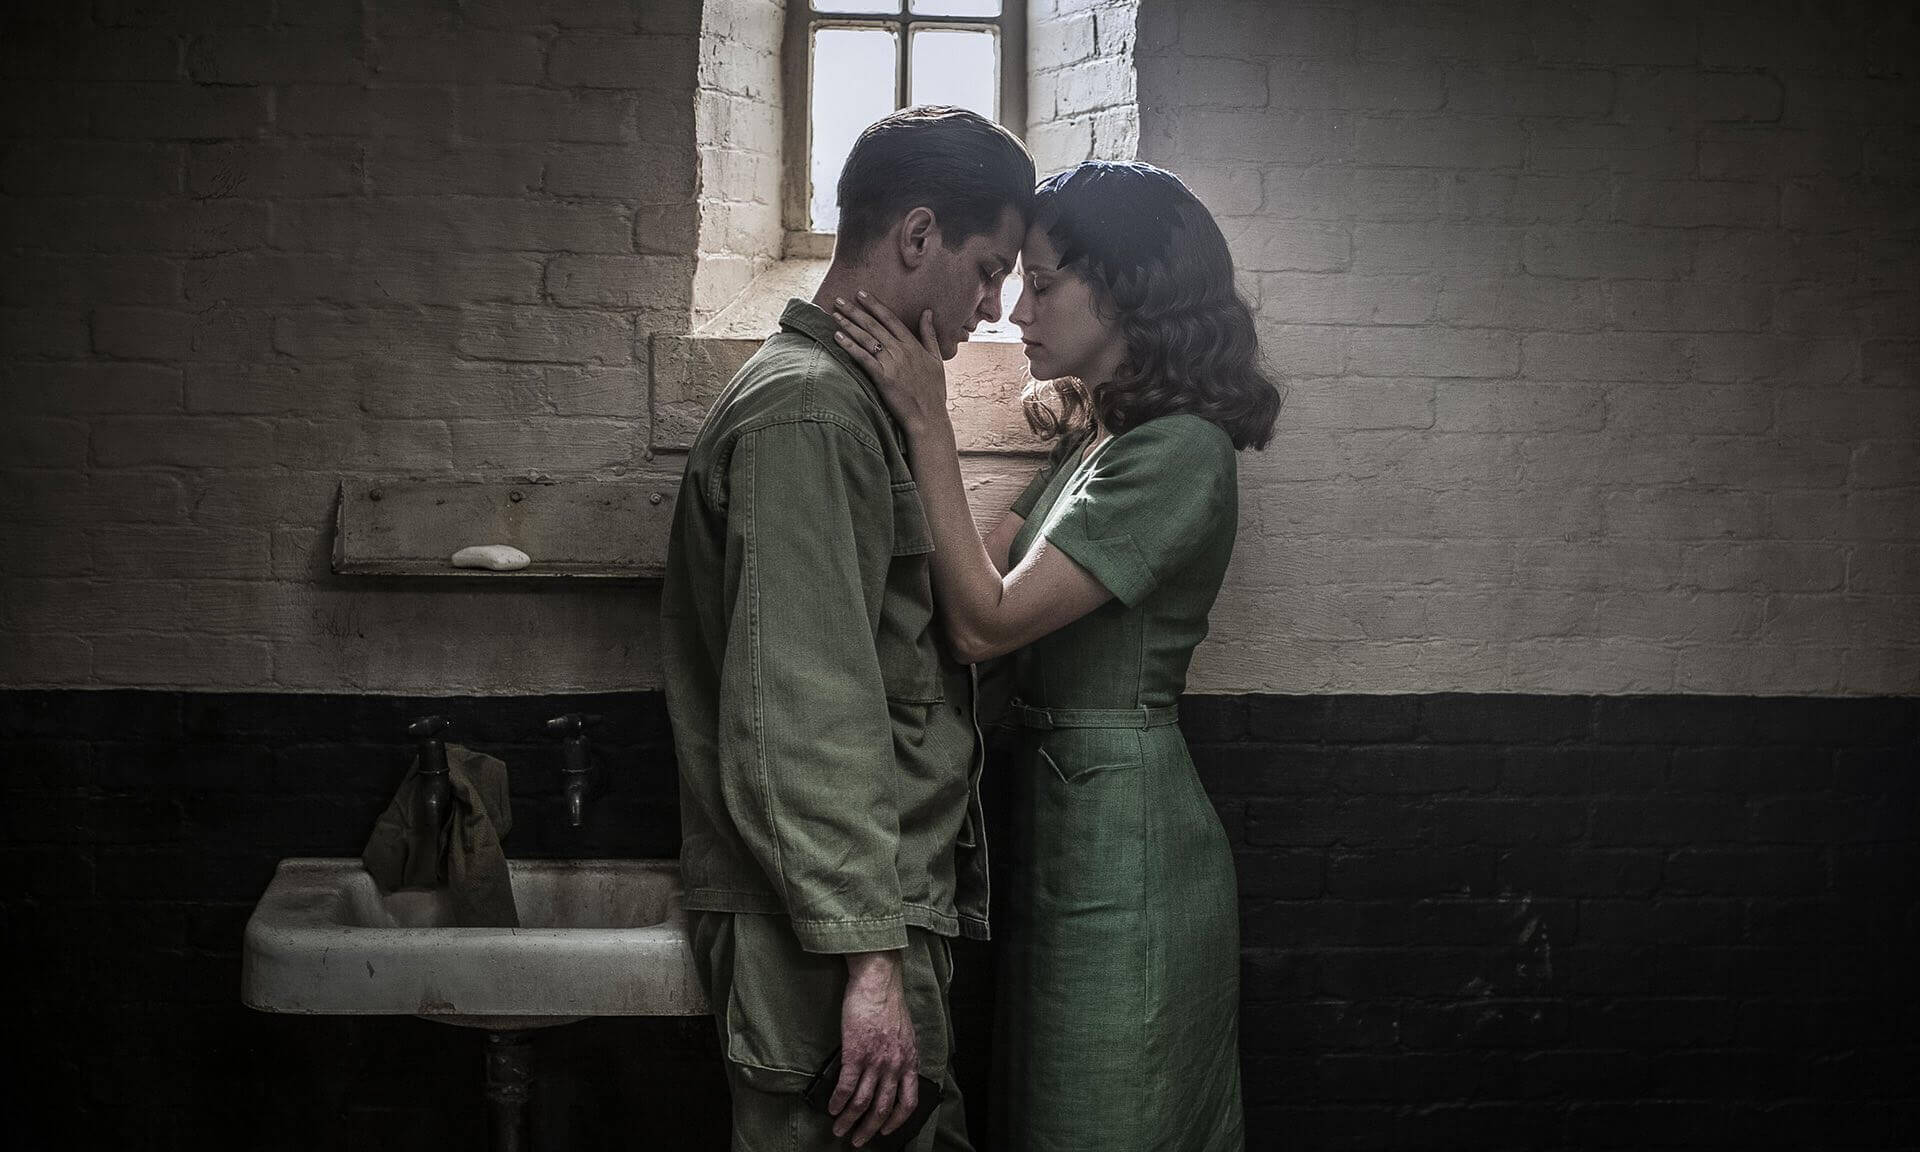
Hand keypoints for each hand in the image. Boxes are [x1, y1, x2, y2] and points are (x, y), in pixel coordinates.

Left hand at [832, 292, 949, 436]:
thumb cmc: (934, 392)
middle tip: (840, 300)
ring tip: (835, 314)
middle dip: (856, 311)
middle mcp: (902, 351)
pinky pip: (863, 358)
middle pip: (874, 326)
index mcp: (913, 345)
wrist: (929, 418)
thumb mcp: (936, 359)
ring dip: (849, 325)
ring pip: (867, 339)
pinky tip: (837, 337)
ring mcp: (892, 364)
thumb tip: (927, 312)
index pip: (890, 319)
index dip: (874, 305)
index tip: (861, 294)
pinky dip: (850, 346)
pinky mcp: (883, 378)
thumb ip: (929, 334)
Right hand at [833, 950, 919, 1146]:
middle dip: (869, 1129)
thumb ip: (900, 1055)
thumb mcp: (905, 1033)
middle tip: (857, 1140)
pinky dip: (838, 1101)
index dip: (896, 1121)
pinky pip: (846, 1086)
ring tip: (839, 1129)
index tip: (887, 1131)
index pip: (908, 1102)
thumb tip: (892, 1071)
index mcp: (909, 1061)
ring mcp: (875, 1060)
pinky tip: (831, 1108)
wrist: (878, 982)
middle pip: (882, 1108)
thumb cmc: (889, 1003)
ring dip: (849, 1120)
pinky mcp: (855, 1053)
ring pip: (862, 1102)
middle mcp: (894, 1065)